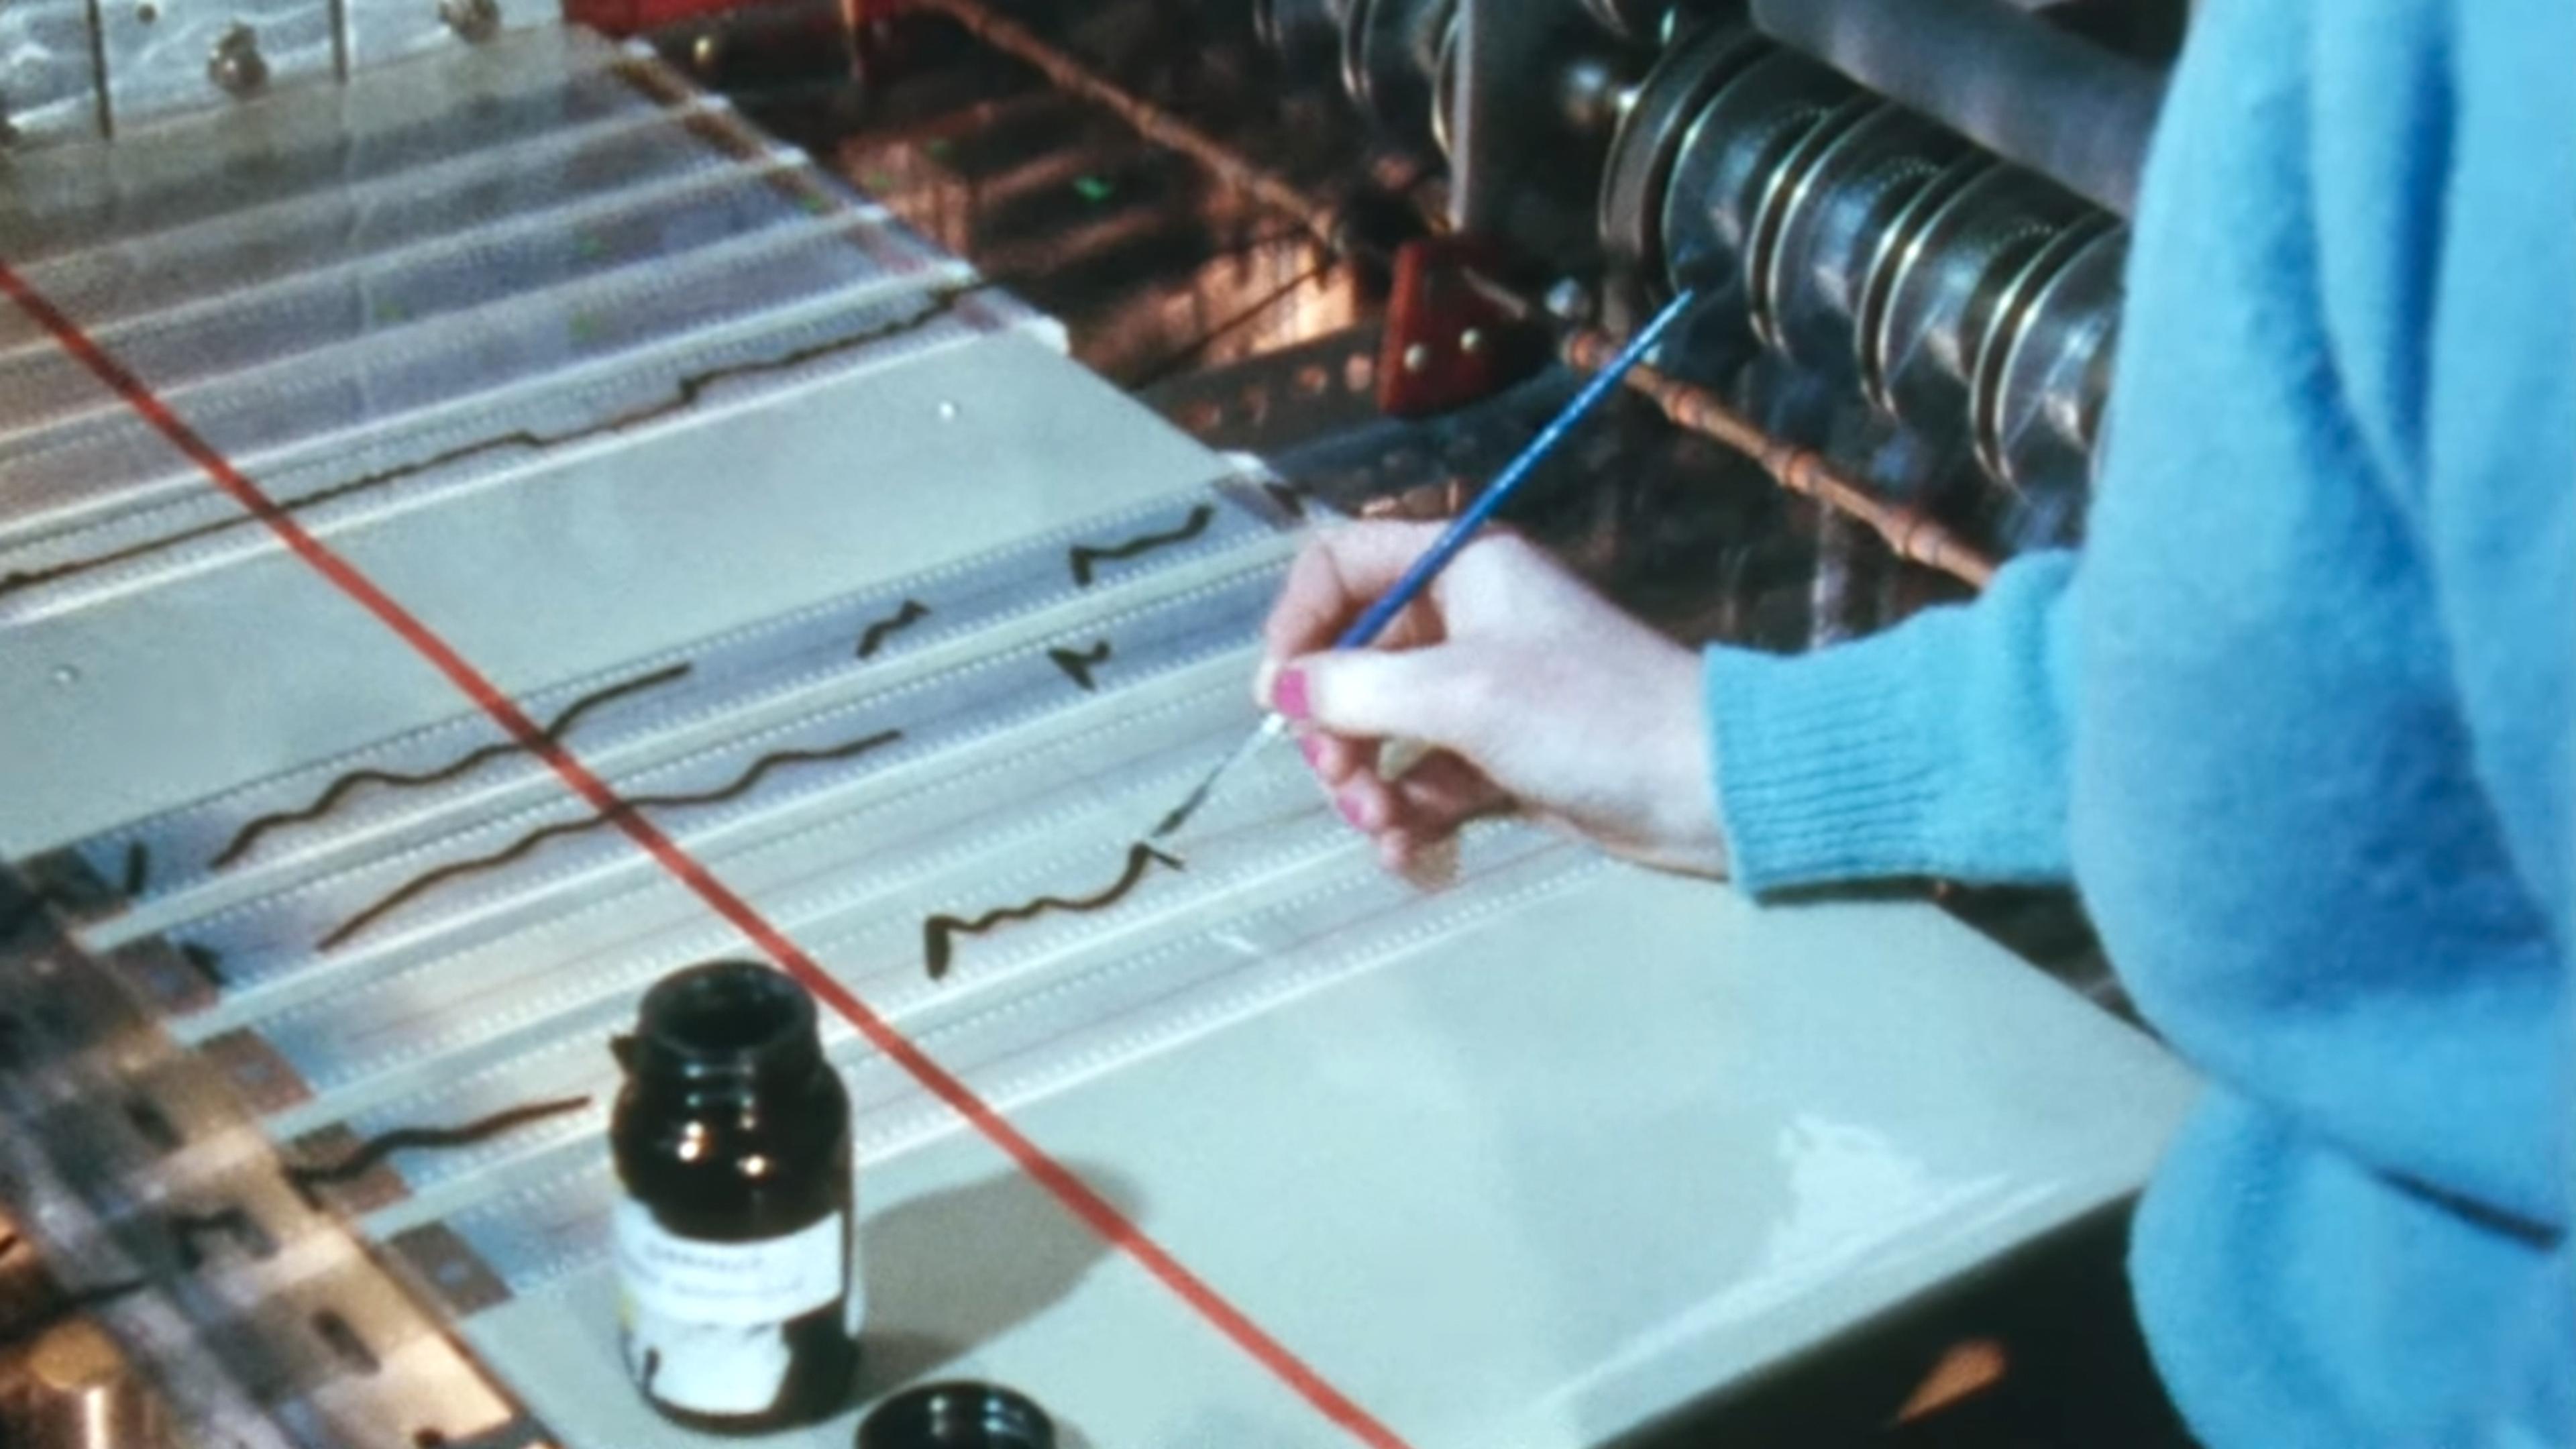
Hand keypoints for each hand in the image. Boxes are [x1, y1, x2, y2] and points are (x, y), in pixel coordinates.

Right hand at [1257, 521, 1727, 877]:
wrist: (1705, 787)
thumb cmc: (1586, 714)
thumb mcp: (1460, 693)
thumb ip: (1357, 688)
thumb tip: (1278, 689)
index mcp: (1460, 568)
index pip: (1342, 564)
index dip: (1298, 621)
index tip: (1279, 693)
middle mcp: (1466, 620)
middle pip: (1352, 659)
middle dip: (1335, 728)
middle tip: (1341, 783)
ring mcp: (1483, 695)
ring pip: (1384, 730)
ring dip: (1366, 784)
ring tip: (1381, 829)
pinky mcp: (1502, 761)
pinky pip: (1424, 782)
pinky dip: (1407, 817)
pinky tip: (1405, 855)